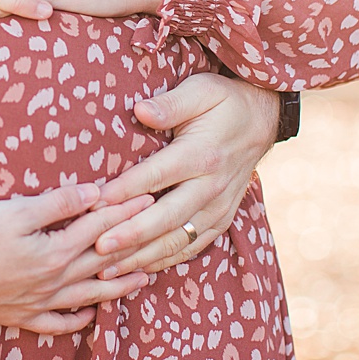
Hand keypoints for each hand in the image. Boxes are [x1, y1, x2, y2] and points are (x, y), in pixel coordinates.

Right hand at [0, 183, 155, 333]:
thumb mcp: (14, 211)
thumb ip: (57, 203)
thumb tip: (94, 193)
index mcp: (54, 252)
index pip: (99, 228)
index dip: (125, 211)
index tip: (149, 197)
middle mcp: (53, 281)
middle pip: (101, 262)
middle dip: (132, 247)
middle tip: (159, 238)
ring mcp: (37, 302)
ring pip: (87, 295)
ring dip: (117, 286)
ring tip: (142, 280)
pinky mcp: (19, 315)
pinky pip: (56, 323)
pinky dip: (76, 319)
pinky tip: (88, 315)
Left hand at [92, 74, 280, 276]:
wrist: (263, 121)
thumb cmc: (224, 102)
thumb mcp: (201, 89)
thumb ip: (171, 103)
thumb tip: (141, 110)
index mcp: (203, 154)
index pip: (158, 175)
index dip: (126, 190)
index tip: (96, 202)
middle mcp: (211, 187)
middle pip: (166, 218)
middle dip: (131, 235)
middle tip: (97, 247)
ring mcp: (218, 208)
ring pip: (177, 241)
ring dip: (141, 256)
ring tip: (107, 269)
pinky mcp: (220, 221)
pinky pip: (190, 248)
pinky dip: (163, 261)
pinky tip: (135, 270)